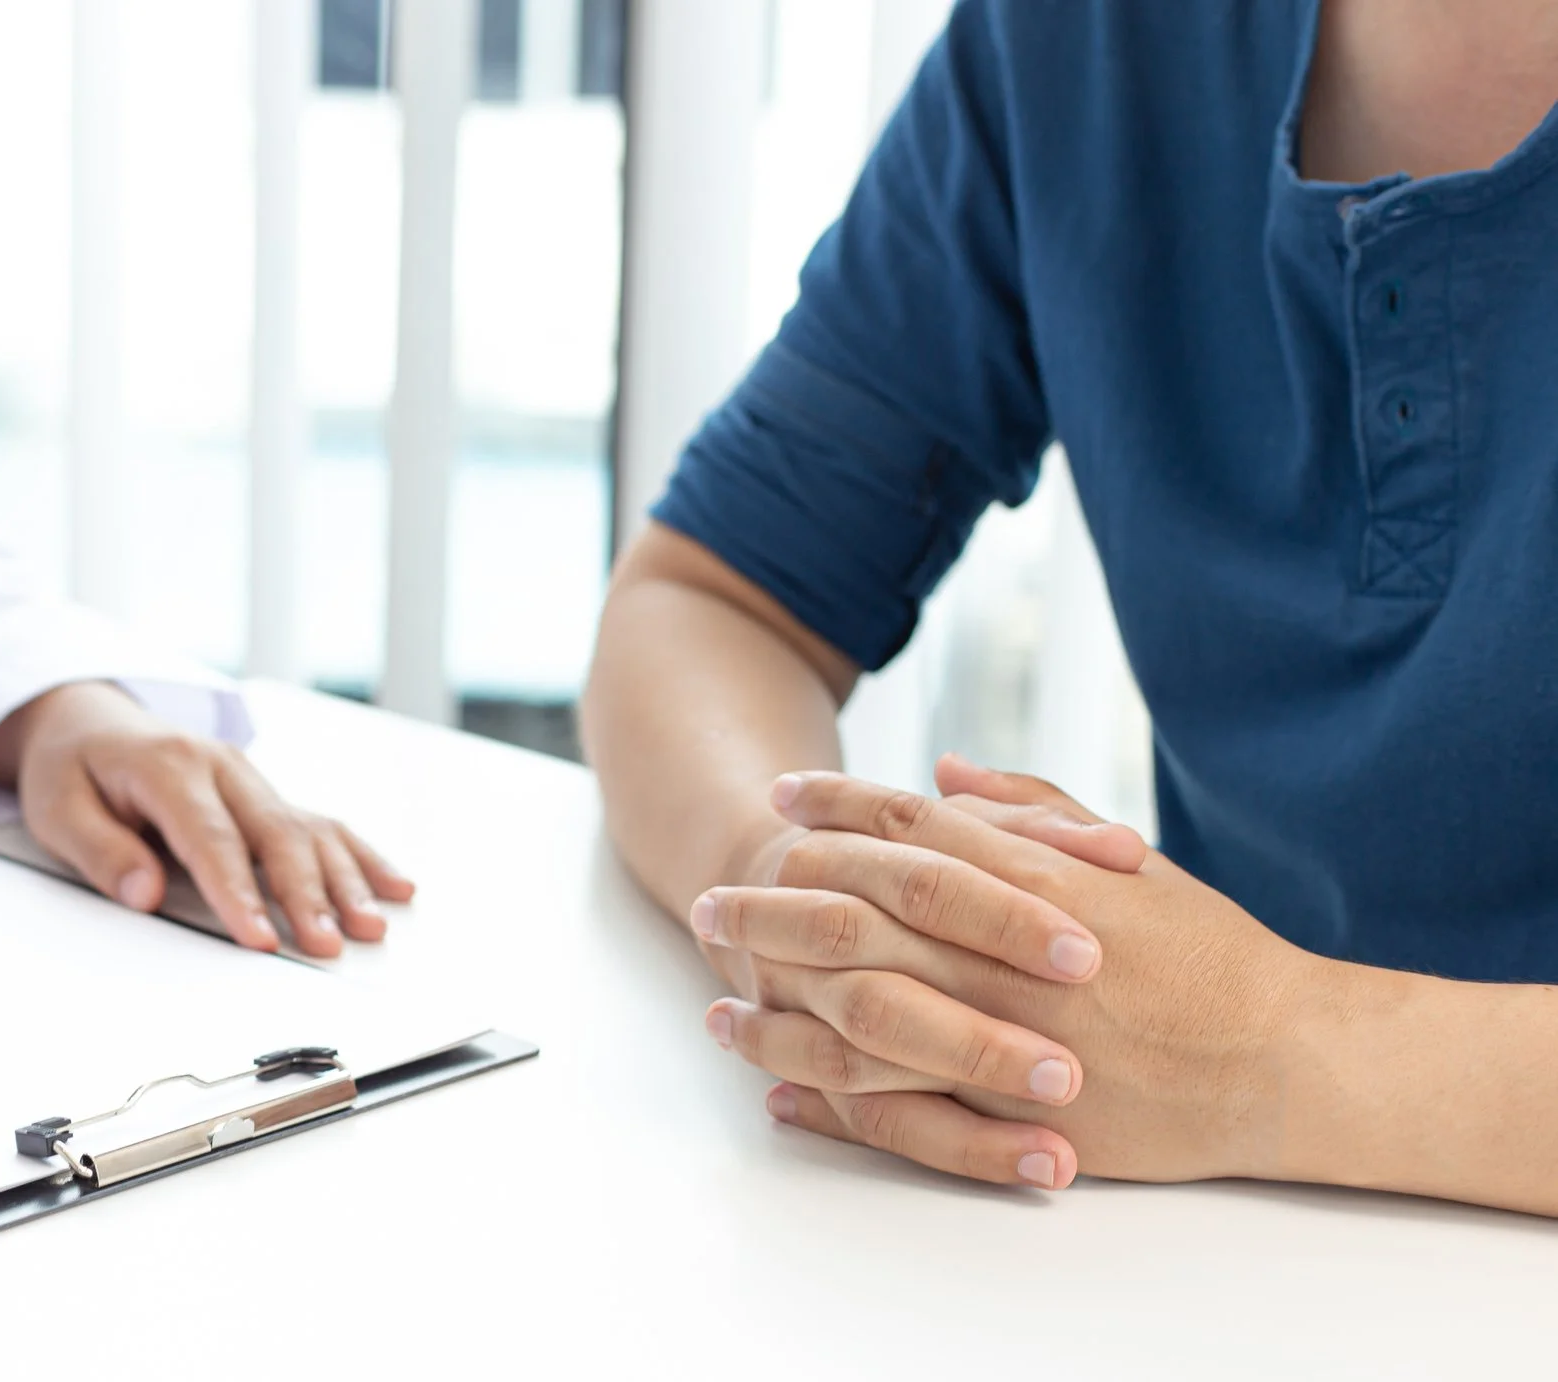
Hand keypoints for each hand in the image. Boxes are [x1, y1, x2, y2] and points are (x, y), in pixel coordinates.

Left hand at [0, 682, 412, 955]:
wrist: (90, 720)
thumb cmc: (73, 767)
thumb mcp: (57, 807)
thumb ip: (101, 851)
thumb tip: (146, 893)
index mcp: (169, 767)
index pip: (210, 838)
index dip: (237, 891)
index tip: (258, 938)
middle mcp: (222, 767)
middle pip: (274, 834)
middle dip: (304, 893)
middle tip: (325, 944)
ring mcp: (250, 780)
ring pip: (309, 828)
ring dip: (343, 880)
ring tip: (369, 926)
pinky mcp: (265, 795)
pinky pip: (321, 823)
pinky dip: (360, 855)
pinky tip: (394, 885)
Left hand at [727, 758, 1317, 1188]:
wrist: (1285, 1061)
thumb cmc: (1210, 954)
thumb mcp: (1124, 861)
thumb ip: (1029, 811)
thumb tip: (944, 768)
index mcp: (1033, 885)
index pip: (910, 830)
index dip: (837, 807)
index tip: (782, 795)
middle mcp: (1005, 958)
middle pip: (858, 918)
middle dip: (774, 906)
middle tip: (712, 898)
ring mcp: (1002, 1040)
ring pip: (858, 1019)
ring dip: (780, 1011)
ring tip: (716, 1003)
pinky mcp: (1010, 1115)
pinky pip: (897, 1109)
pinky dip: (829, 1102)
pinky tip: (777, 1092)